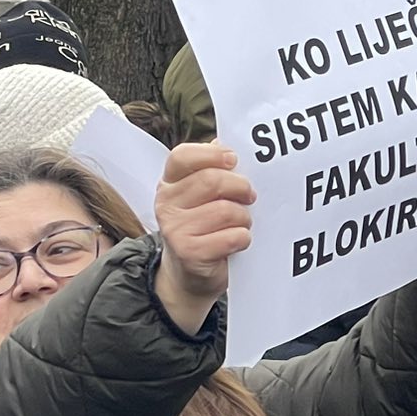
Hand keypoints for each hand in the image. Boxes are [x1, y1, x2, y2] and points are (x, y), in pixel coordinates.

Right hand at [155, 142, 255, 334]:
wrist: (191, 273)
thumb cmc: (206, 226)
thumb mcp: (205, 196)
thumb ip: (214, 169)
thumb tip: (225, 142)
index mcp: (170, 182)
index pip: (182, 156)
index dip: (212, 154)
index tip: (233, 160)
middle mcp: (166, 202)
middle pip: (211, 180)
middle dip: (240, 187)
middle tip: (250, 197)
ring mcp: (174, 228)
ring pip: (226, 210)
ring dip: (244, 218)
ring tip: (241, 224)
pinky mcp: (189, 251)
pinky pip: (232, 236)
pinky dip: (243, 238)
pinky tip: (237, 242)